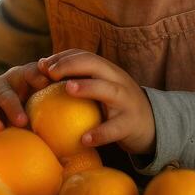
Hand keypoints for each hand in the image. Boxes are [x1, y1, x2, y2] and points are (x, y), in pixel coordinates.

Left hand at [37, 50, 155, 155]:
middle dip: (71, 65)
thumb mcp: (101, 88)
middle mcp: (117, 80)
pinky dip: (100, 133)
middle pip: (94, 64)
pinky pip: (115, 128)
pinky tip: (84, 139)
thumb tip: (42, 76)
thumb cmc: (115, 106)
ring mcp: (126, 101)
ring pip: (108, 89)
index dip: (63, 57)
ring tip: (67, 89)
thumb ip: (80, 81)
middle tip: (49, 73)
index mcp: (107, 71)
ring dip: (87, 87)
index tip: (42, 65)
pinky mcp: (131, 124)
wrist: (152, 124)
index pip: (84, 55)